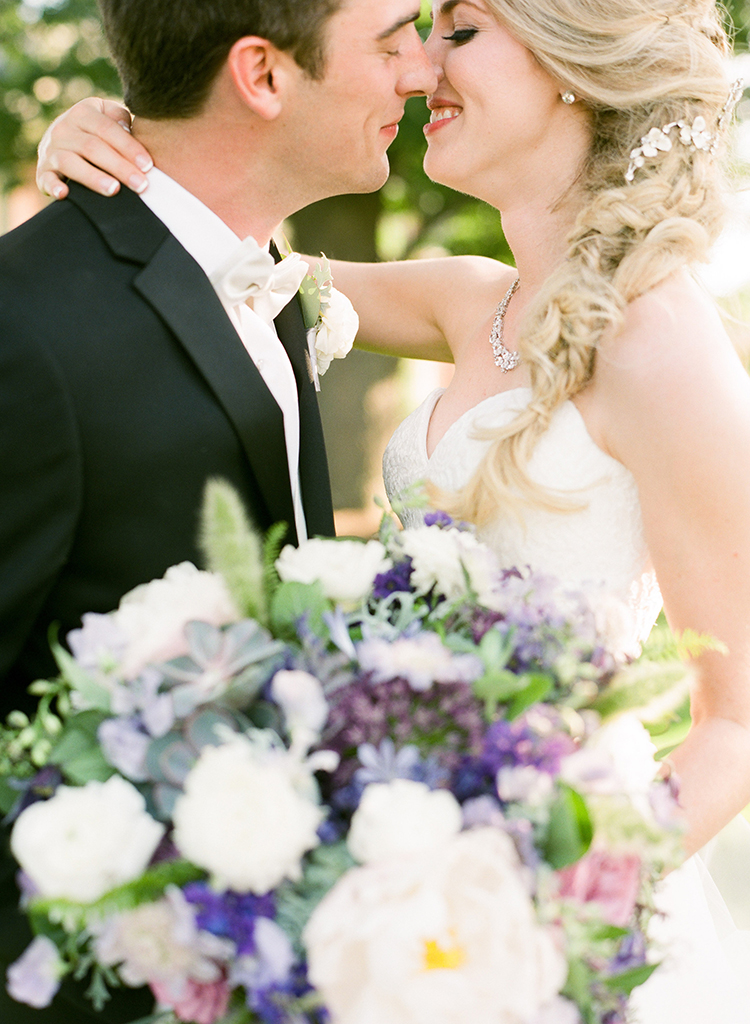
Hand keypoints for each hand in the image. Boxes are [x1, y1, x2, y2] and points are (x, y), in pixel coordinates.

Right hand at [36, 98, 153, 199]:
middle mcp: (63, 128)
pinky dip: (53, 186)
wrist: (62, 139)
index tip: (148, 165)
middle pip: (92, 147)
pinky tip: (64, 194)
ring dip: (93, 177)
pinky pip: (46, 178)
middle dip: (119, 167)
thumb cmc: (98, 131)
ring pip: (70, 162)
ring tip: (113, 190)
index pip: (107, 129)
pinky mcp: (43, 171)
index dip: (128, 147)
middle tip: (141, 185)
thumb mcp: (107, 115)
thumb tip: (128, 128)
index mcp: (82, 113)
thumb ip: (120, 118)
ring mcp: (51, 150)